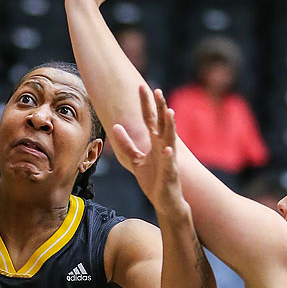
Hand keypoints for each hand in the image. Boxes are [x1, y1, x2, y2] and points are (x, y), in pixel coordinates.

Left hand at [112, 86, 189, 219]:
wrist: (165, 201)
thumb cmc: (153, 179)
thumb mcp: (135, 160)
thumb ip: (127, 144)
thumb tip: (116, 127)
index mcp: (155, 142)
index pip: (150, 119)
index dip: (145, 104)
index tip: (141, 87)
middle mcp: (164, 146)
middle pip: (162, 123)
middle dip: (160, 107)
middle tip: (157, 90)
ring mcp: (169, 159)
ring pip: (170, 139)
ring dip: (170, 126)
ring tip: (169, 112)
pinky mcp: (170, 174)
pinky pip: (170, 164)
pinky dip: (169, 156)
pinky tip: (168, 148)